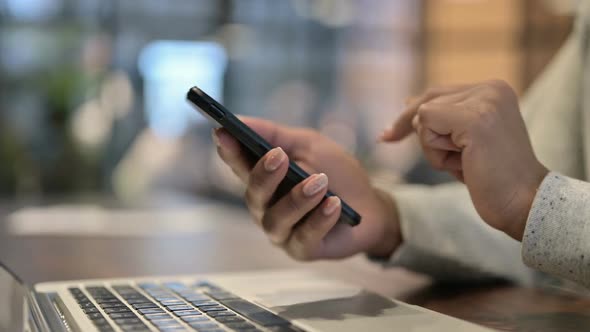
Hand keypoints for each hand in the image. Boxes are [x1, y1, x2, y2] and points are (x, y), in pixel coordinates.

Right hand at [213, 117, 400, 260]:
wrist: (371, 206)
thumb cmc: (336, 174)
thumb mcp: (309, 145)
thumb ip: (275, 135)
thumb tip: (239, 120)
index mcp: (264, 179)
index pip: (239, 165)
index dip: (229, 150)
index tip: (223, 132)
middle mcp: (266, 207)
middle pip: (254, 194)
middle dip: (264, 175)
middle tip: (279, 157)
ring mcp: (283, 231)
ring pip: (277, 219)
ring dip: (297, 199)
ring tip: (319, 182)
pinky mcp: (303, 249)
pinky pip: (305, 237)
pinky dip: (319, 219)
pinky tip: (333, 204)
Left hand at [381, 80, 547, 240]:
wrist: (525, 204)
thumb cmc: (492, 179)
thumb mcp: (465, 142)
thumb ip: (444, 119)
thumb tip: (409, 104)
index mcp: (493, 90)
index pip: (436, 94)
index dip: (410, 116)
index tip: (387, 134)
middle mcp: (491, 88)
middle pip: (426, 101)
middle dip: (411, 129)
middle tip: (398, 143)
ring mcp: (485, 101)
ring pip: (424, 116)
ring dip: (434, 149)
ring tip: (467, 163)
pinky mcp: (475, 118)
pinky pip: (426, 126)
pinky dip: (435, 152)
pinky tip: (464, 164)